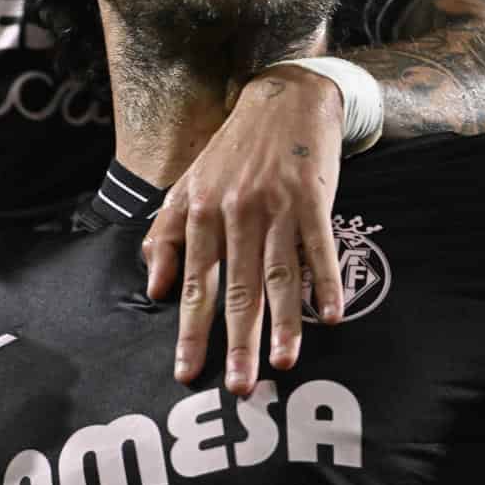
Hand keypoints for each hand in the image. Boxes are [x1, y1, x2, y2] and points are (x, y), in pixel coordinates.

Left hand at [143, 65, 346, 394]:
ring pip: (278, 275)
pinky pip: (320, 247)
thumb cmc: (234, 149)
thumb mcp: (189, 184)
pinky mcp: (313, 197)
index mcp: (201, 212)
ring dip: (282, 323)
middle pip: (236, 289)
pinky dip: (326, 282)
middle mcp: (235, 212)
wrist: (285, 95)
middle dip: (237, 343)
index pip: (195, 284)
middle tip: (239, 389)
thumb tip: (154, 289)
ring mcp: (276, 205)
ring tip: (282, 364)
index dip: (191, 332)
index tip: (187, 373)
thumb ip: (167, 235)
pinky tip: (330, 316)